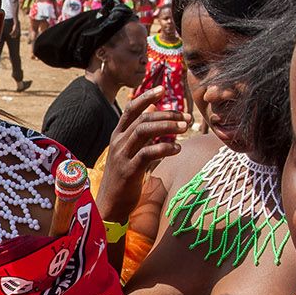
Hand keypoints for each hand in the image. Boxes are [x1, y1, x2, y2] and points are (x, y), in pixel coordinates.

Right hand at [96, 86, 187, 220]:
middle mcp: (118, 142)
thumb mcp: (129, 151)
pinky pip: (147, 154)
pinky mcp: (128, 171)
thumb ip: (139, 131)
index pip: (131, 110)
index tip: (163, 89)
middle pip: (143, 119)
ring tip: (184, 128)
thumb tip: (153, 109)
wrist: (109, 206)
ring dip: (166, 127)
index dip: (146, 97)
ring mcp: (122, 156)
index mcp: (118, 136)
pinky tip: (177, 149)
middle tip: (186, 118)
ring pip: (143, 131)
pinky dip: (164, 149)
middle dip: (167, 114)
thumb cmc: (123, 178)